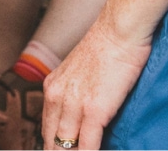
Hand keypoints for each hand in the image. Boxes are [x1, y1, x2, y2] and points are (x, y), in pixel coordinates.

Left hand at [42, 16, 151, 149]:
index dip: (55, 146)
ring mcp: (74, 105)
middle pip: (52, 142)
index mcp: (52, 87)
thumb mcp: (79, 69)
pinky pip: (88, 146)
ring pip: (66, 148)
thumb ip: (74, 90)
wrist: (120, 28)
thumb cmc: (109, 44)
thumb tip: (80, 113)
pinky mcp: (94, 110)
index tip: (65, 149)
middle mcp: (57, 97)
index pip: (47, 130)